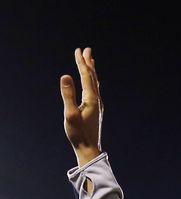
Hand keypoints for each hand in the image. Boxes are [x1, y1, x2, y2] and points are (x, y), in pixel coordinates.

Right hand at [60, 48, 102, 167]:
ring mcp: (98, 105)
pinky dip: (92, 81)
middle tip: (87, 49)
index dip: (82, 63)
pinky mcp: (96, 110)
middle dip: (89, 63)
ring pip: (95, 83)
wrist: (89, 148)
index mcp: (92, 99)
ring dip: (92, 71)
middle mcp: (97, 100)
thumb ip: (67, 94)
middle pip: (93, 77)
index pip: (87, 76)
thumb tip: (65, 76)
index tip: (78, 50)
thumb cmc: (78, 133)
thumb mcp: (70, 113)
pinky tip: (91, 83)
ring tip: (90, 61)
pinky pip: (94, 90)